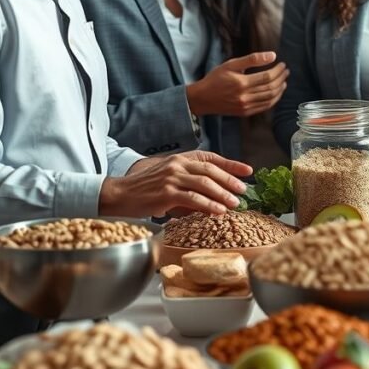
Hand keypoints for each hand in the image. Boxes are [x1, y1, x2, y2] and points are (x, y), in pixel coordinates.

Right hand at [99, 151, 251, 217]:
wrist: (120, 195)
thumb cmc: (146, 189)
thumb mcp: (170, 179)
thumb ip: (191, 184)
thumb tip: (216, 198)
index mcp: (180, 159)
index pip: (211, 158)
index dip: (231, 164)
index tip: (248, 170)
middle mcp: (177, 165)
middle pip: (211, 170)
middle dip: (230, 180)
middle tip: (244, 190)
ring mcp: (172, 178)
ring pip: (205, 184)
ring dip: (223, 194)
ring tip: (235, 203)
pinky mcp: (166, 193)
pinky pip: (193, 199)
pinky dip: (209, 205)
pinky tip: (218, 211)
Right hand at [186, 52, 289, 117]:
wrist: (203, 98)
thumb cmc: (216, 78)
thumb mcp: (231, 64)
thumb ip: (252, 59)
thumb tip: (273, 55)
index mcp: (241, 83)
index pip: (267, 77)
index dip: (278, 71)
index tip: (282, 65)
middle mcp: (244, 97)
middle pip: (270, 88)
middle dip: (281, 78)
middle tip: (286, 71)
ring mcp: (246, 106)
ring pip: (270, 98)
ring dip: (280, 89)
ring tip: (284, 81)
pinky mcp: (245, 112)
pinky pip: (265, 107)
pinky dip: (274, 99)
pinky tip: (277, 92)